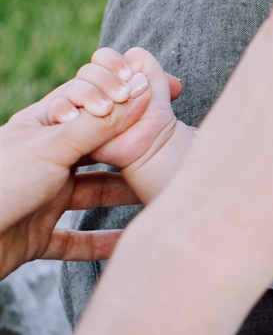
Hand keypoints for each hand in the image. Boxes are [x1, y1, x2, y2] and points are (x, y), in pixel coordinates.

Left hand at [0, 74, 153, 278]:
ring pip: (94, 194)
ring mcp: (41, 198)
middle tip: (174, 145)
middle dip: (135, 149)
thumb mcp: (52, 146)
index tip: (166, 95)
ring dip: (126, 196)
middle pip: (99, 150)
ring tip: (162, 193)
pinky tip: (132, 242)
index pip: (91, 104)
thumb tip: (139, 92)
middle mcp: (43, 161)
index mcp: (41, 129)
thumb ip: (99, 124)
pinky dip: (104, 242)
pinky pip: (77, 240)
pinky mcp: (36, 236)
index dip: (127, 97)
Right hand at [51, 47, 183, 170]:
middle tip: (123, 95)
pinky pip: (56, 114)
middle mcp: (92, 89)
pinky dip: (63, 111)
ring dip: (88, 94)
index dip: (113, 62)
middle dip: (105, 80)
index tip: (128, 73)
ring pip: (72, 91)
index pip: (103, 59)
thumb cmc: (152, 119)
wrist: (152, 150)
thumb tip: (133, 55)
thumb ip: (150, 70)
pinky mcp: (66, 129)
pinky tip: (74, 117)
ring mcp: (78, 108)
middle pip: (87, 73)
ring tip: (105, 109)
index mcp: (110, 76)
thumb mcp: (157, 91)